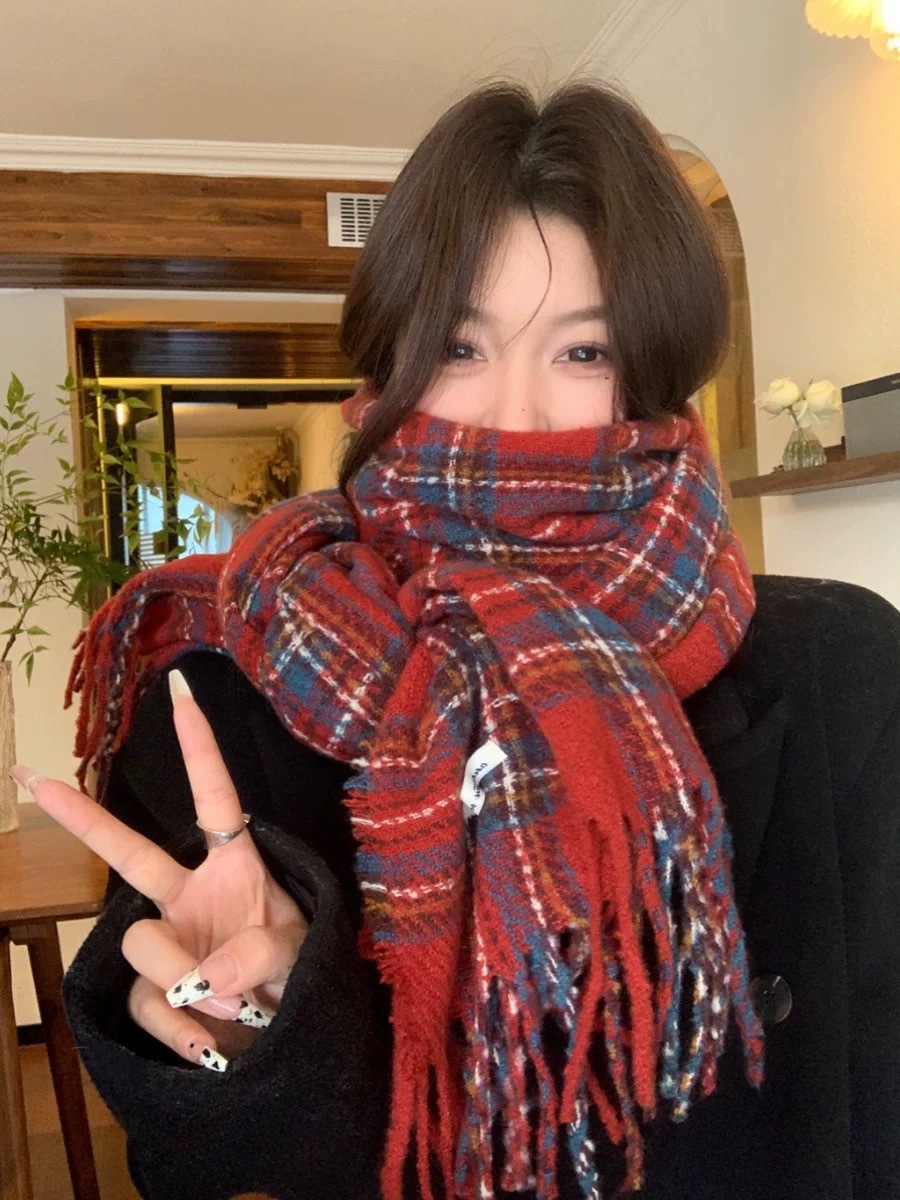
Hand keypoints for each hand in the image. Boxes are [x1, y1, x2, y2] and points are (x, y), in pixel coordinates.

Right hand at [11, 667, 307, 1068]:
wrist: (288, 1036)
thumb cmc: (299, 973)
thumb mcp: (298, 952)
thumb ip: (256, 955)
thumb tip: (196, 978)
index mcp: (234, 865)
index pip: (215, 797)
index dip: (199, 747)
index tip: (181, 690)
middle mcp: (190, 894)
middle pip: (128, 852)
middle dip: (80, 817)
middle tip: (30, 775)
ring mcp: (168, 940)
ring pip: (139, 941)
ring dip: (184, 977)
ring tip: (234, 1004)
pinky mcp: (155, 991)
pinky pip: (147, 1004)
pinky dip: (178, 1029)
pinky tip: (207, 1046)